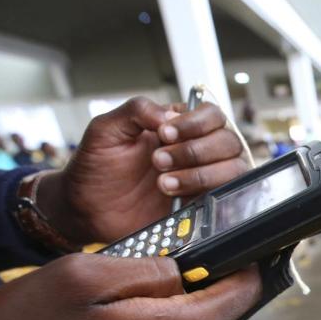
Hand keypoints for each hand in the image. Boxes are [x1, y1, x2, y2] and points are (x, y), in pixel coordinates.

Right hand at [0, 254, 260, 319]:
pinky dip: (167, 308)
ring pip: (206, 312)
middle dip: (205, 269)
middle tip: (157, 249)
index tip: (223, 228)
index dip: (240, 253)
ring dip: (182, 289)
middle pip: (229, 298)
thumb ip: (151, 267)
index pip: (247, 285)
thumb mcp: (85, 275)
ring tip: (131, 275)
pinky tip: (128, 297)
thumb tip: (191, 263)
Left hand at [37, 97, 245, 243]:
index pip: (211, 115)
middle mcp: (197, 150)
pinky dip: (205, 193)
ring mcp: (203, 179)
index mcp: (179, 127)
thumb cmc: (96, 167)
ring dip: (200, 174)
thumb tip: (171, 115)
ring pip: (234, 169)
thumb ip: (137, 110)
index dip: (194, 124)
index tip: (164, 134)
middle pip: (228, 141)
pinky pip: (226, 196)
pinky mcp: (202, 205)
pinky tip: (175, 197)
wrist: (87, 209)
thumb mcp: (106, 129)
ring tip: (163, 183)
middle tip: (157, 161)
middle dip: (194, 151)